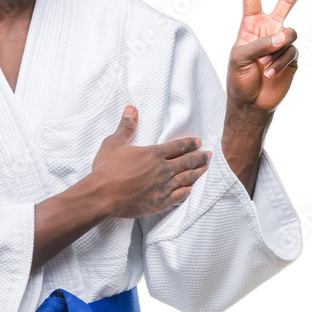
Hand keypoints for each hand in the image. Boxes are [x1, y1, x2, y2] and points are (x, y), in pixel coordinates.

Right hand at [91, 106, 211, 217]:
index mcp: (154, 154)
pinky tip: (191, 189)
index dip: (189, 143)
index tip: (198, 142)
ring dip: (198, 173)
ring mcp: (163, 187)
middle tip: (208, 155)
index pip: (178, 146)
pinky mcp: (161, 202)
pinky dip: (187, 191)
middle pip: (187, 162)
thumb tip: (131, 109)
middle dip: (199, 157)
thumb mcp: (114, 143)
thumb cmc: (106, 169)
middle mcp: (163, 170)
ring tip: (205, 169)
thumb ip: (126, 127)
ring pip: (187, 178)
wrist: (102, 196)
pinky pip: (180, 196)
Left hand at [227, 0, 311, 112]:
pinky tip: (271, 72)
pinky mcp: (292, 55)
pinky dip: (280, 62)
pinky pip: (291, 51)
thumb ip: (260, 44)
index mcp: (251, 24)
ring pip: (290, 34)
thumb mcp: (240, 58)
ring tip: (264, 65)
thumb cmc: (239, 79)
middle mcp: (269, 28)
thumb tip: (285, 36)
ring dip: (276, 50)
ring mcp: (282, 41)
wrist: (251, 103)